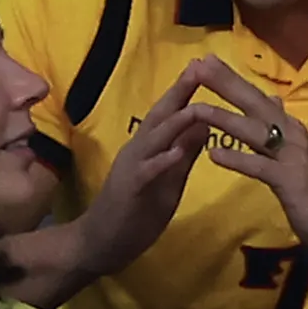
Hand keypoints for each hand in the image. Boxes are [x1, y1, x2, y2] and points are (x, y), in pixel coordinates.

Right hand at [65, 65, 220, 280]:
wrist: (101, 243)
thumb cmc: (137, 210)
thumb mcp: (170, 179)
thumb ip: (185, 152)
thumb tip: (206, 122)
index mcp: (150, 145)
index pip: (170, 112)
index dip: (186, 90)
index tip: (205, 66)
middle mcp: (139, 149)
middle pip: (160, 116)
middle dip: (180, 92)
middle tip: (199, 67)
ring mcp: (132, 167)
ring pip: (153, 139)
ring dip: (174, 123)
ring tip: (196, 107)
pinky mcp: (128, 190)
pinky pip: (146, 173)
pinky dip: (161, 162)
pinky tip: (176, 153)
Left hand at [180, 57, 307, 255]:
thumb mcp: (299, 155)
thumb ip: (283, 129)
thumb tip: (274, 100)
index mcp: (290, 129)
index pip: (257, 98)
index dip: (232, 79)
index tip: (205, 60)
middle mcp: (292, 135)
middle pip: (255, 104)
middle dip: (226, 84)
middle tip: (199, 64)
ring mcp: (292, 157)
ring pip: (255, 131)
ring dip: (225, 118)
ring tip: (197, 107)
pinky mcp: (291, 181)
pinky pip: (260, 168)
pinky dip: (238, 160)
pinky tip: (214, 154)